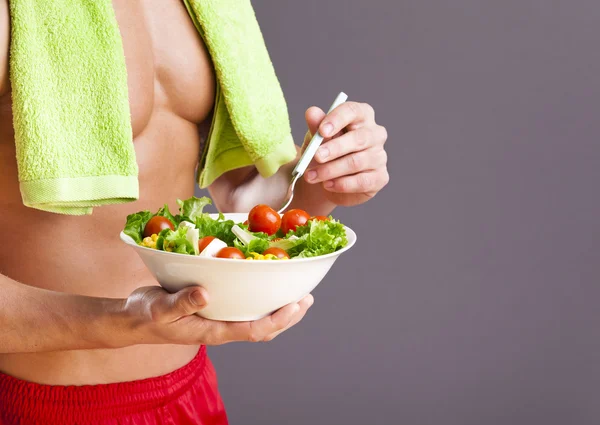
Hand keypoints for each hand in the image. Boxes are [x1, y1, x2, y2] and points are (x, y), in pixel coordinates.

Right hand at [121, 286, 313, 344]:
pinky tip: (270, 291)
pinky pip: (247, 312)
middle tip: (307, 299)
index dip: (277, 320)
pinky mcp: (218, 312)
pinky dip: (264, 303)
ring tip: (299, 298)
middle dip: (288, 317)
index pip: (253, 330)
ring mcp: (221, 321)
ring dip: (281, 311)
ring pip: (259, 322)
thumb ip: (182, 302)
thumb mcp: (160, 307)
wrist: (134, 319)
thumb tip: (205, 293)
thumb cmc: (147, 315)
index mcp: (213, 331)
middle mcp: (222, 328)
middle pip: (264, 329)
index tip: (295, 306)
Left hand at [302, 102, 388, 206]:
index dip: (337, 120)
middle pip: (359, 138)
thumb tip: (312, 112)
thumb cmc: (324, 153)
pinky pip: (362, 181)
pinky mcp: (380, 177)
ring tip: (312, 176)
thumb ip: (315, 126)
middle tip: (316, 156)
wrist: (325, 183)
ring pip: (356, 162)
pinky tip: (327, 184)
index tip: (321, 131)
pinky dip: (342, 184)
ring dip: (331, 170)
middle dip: (335, 148)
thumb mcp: (316, 138)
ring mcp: (380, 156)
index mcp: (362, 116)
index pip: (353, 111)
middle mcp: (375, 134)